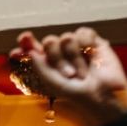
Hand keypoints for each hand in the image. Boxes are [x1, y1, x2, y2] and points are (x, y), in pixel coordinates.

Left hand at [11, 27, 126, 125]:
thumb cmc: (76, 93)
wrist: (102, 94)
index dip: (27, 43)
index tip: (24, 38)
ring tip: (82, 71)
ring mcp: (75, 46)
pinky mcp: (92, 41)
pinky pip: (83, 32)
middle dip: (57, 58)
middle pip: (49, 41)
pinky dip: (86, 43)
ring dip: (74, 57)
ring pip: (66, 37)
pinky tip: (91, 54)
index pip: (33, 48)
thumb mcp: (53, 83)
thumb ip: (39, 66)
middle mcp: (60, 53)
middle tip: (68, 74)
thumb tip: (30, 51)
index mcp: (47, 63)